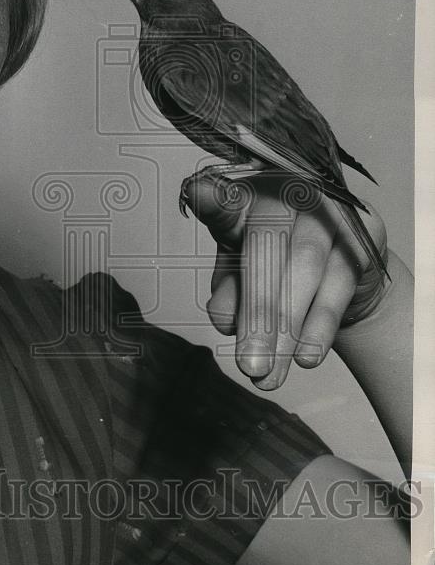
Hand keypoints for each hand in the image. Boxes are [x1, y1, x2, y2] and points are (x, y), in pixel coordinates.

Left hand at [182, 166, 388, 389]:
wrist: (344, 278)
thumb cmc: (277, 269)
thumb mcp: (241, 280)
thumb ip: (228, 294)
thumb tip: (224, 320)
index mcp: (245, 197)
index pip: (225, 199)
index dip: (214, 200)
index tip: (199, 195)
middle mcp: (287, 191)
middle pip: (267, 246)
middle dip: (257, 311)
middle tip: (247, 365)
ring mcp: (327, 206)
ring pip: (305, 266)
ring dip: (287, 326)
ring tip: (270, 374)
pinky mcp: (363, 230)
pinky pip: (340, 281)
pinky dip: (320, 325)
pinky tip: (305, 357)